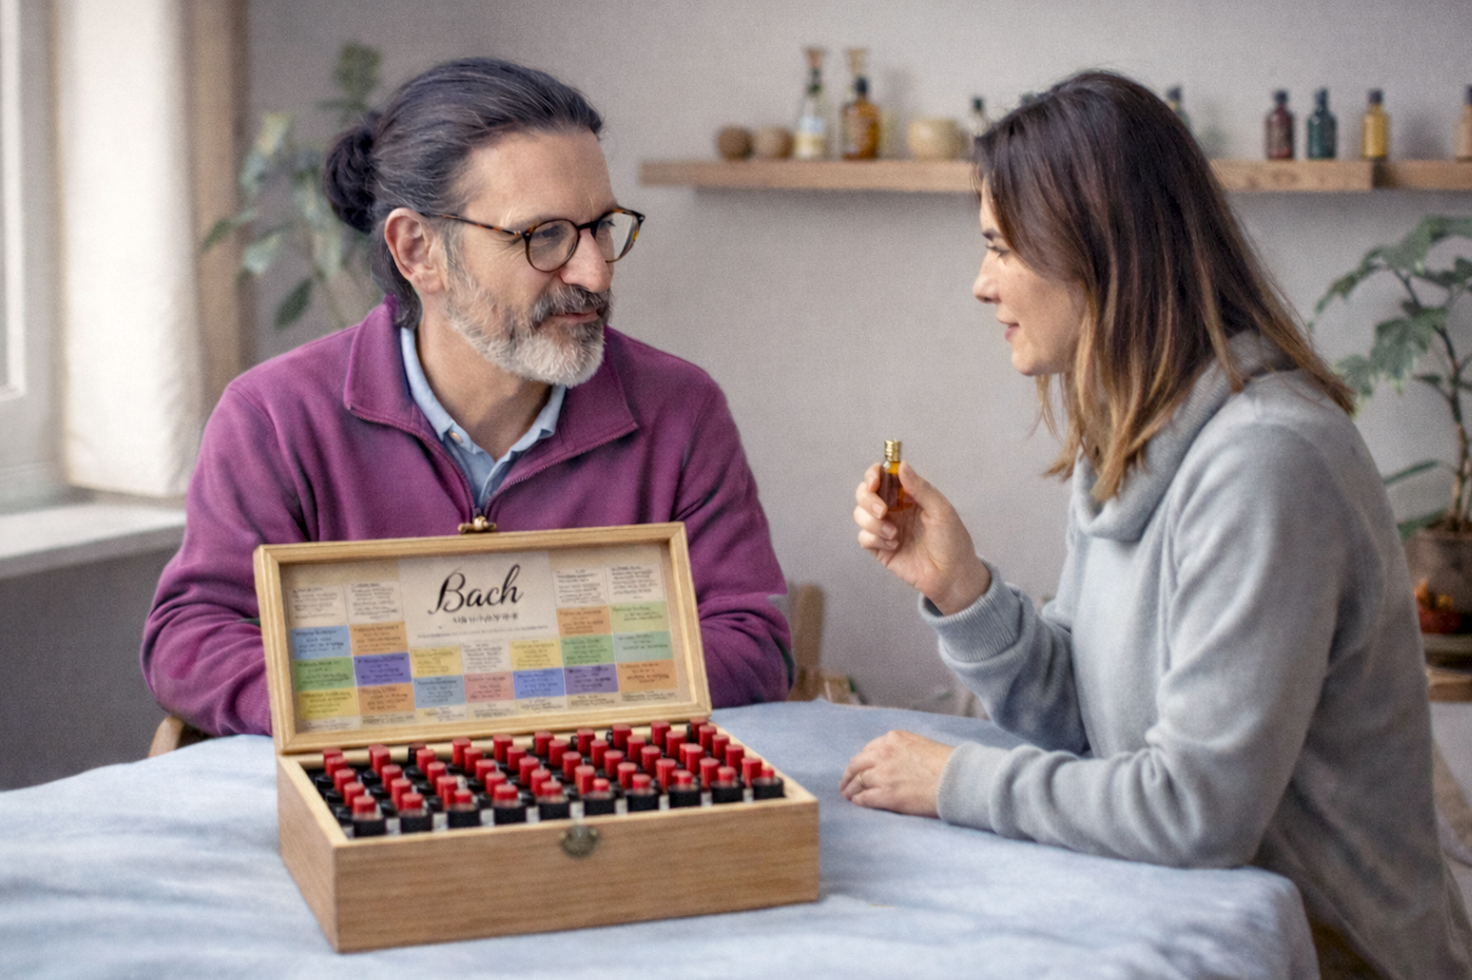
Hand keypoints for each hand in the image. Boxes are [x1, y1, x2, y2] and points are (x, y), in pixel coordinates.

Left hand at [839, 730, 955, 816]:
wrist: (959, 779)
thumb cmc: (947, 763)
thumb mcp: (921, 745)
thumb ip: (902, 750)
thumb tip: (894, 762)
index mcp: (892, 739)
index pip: (868, 750)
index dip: (862, 762)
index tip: (859, 769)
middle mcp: (883, 754)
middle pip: (856, 764)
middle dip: (849, 775)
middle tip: (845, 784)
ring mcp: (883, 775)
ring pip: (857, 782)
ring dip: (850, 789)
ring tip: (848, 796)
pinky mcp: (887, 795)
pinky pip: (864, 798)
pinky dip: (858, 801)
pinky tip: (858, 804)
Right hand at [853, 461, 991, 614]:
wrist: (952, 575)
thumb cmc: (952, 540)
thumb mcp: (941, 509)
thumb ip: (920, 487)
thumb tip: (902, 465)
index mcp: (908, 496)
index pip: (883, 478)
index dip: (873, 475)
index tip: (874, 480)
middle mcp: (894, 510)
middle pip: (864, 494)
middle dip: (868, 500)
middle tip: (883, 511)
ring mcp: (885, 529)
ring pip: (860, 515)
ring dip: (872, 523)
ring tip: (894, 534)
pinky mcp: (880, 549)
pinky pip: (864, 538)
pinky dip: (875, 539)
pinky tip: (894, 545)